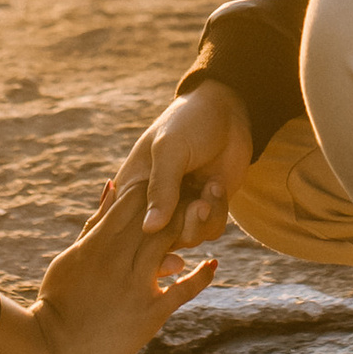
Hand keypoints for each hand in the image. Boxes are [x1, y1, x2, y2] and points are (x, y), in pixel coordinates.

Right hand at [0, 179, 218, 353]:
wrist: (52, 350)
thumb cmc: (58, 299)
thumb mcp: (72, 255)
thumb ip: (95, 223)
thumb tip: (113, 185)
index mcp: (98, 243)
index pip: (133, 200)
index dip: (155, 184)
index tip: (171, 176)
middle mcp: (119, 260)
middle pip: (157, 218)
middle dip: (179, 199)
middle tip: (199, 187)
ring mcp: (136, 286)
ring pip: (172, 245)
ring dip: (192, 227)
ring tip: (208, 215)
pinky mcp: (150, 314)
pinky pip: (183, 291)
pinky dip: (201, 276)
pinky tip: (211, 264)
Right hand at [113, 79, 253, 250]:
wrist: (227, 111)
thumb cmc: (188, 123)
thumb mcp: (170, 150)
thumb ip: (161, 189)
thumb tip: (149, 229)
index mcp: (131, 188)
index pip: (125, 227)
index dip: (138, 240)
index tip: (158, 236)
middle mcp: (153, 203)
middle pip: (157, 242)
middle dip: (178, 231)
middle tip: (196, 207)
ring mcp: (181, 208)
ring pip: (187, 238)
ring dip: (201, 219)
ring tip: (210, 188)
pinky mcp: (205, 209)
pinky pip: (209, 230)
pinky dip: (216, 213)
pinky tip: (216, 186)